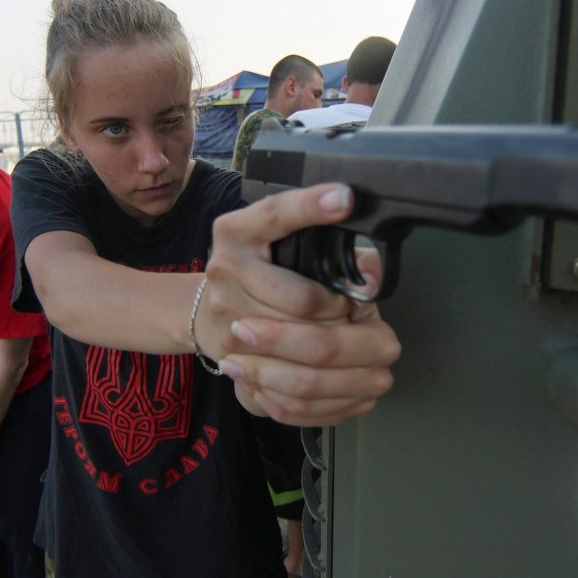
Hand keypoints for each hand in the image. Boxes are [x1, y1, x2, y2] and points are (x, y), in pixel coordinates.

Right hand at [203, 183, 401, 425]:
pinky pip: (283, 374)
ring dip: (333, 343)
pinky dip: (318, 378)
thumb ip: (324, 244)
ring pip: (297, 340)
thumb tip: (371, 270)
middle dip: (340, 312)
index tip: (346, 198)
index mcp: (238, 230)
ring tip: (345, 337)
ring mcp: (223, 313)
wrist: (207, 312)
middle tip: (353, 312)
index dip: (311, 208)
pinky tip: (338, 374)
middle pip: (301, 299)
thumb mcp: (281, 243)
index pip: (276, 214)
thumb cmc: (261, 272)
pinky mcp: (227, 352)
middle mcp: (225, 267)